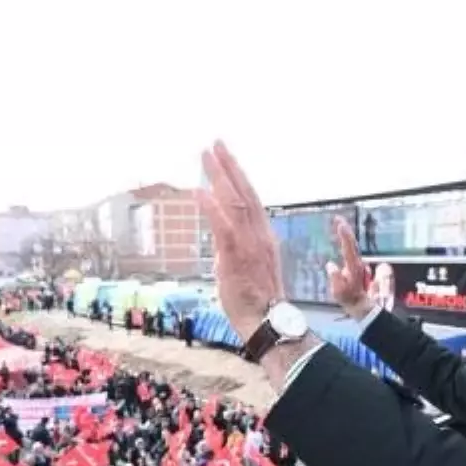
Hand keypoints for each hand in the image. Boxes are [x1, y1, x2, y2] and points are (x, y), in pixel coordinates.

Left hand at [196, 141, 284, 341]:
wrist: (266, 322)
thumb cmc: (255, 300)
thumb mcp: (244, 268)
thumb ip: (232, 251)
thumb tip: (219, 246)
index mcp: (263, 236)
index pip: (250, 199)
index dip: (238, 176)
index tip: (226, 157)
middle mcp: (259, 234)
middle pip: (243, 192)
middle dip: (228, 166)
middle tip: (215, 143)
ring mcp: (249, 244)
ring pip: (235, 202)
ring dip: (219, 177)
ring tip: (206, 156)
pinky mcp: (236, 257)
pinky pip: (223, 228)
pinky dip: (211, 208)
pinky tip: (200, 191)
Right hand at [326, 216, 371, 319]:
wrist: (361, 305)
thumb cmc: (350, 299)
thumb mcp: (340, 292)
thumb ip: (335, 279)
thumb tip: (330, 265)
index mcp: (353, 267)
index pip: (349, 248)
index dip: (345, 235)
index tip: (340, 223)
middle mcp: (357, 263)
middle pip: (351, 244)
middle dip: (345, 231)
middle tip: (338, 218)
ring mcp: (357, 264)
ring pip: (352, 248)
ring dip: (346, 236)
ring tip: (340, 224)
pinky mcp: (355, 267)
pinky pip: (350, 252)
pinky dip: (347, 243)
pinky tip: (342, 236)